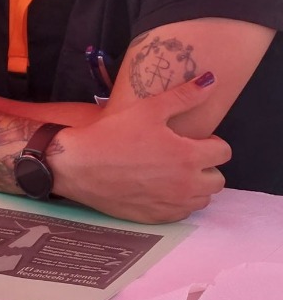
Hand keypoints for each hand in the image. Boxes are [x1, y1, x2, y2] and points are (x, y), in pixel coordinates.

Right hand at [51, 73, 229, 222]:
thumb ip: (184, 97)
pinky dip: (177, 202)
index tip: (191, 140)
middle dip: (206, 167)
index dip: (210, 143)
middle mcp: (186, 184)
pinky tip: (158, 189)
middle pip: (217, 179)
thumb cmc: (111, 136)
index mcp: (188, 156)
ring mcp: (171, 204)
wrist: (76, 166)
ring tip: (171, 174)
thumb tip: (211, 81)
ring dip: (195, 186)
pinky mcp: (156, 217)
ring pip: (202, 199)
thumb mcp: (147, 109)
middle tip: (181, 157)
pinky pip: (181, 213)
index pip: (224, 152)